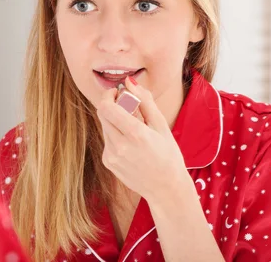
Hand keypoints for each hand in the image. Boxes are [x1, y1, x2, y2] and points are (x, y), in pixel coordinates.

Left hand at [96, 77, 189, 202]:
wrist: (166, 188)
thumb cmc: (168, 155)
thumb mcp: (161, 125)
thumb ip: (144, 101)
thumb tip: (130, 82)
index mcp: (135, 134)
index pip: (106, 107)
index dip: (108, 95)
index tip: (117, 92)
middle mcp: (119, 146)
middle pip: (102, 114)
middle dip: (112, 105)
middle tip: (127, 106)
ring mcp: (111, 156)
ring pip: (104, 127)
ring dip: (115, 121)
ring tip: (133, 127)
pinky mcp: (108, 162)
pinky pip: (107, 140)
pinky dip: (116, 136)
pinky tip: (131, 144)